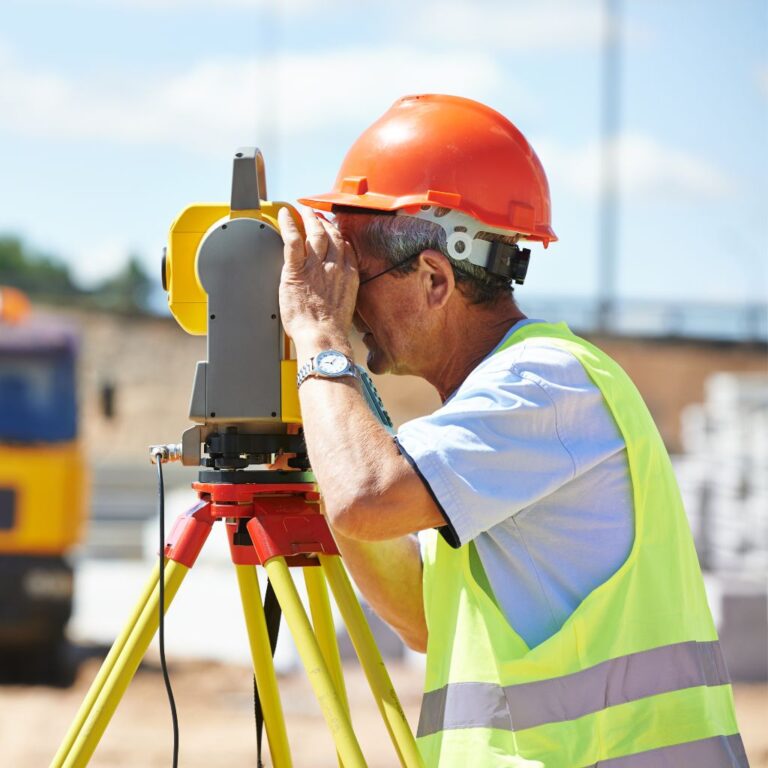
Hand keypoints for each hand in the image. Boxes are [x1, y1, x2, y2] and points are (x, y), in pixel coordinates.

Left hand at [278, 207, 358, 348]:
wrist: (322, 337)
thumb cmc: (331, 331)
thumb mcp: (345, 307)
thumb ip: (342, 292)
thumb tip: (335, 292)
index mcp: (348, 276)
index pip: (345, 247)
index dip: (338, 236)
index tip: (333, 232)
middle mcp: (335, 267)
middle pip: (332, 236)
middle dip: (325, 223)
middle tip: (317, 216)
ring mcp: (316, 267)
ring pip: (315, 233)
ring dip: (309, 219)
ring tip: (304, 211)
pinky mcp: (297, 270)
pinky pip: (293, 240)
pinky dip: (289, 224)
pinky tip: (285, 215)